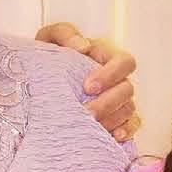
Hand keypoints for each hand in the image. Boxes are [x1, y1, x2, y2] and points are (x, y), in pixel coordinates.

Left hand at [37, 21, 142, 142]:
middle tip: (87, 112)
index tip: (88, 86)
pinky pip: (132, 125)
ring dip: (113, 119)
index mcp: (106, 57)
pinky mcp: (118, 118)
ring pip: (129, 109)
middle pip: (127, 90)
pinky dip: (126, 131)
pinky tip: (113, 137)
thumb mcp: (51, 38)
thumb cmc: (50, 56)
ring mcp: (119, 99)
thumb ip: (65, 34)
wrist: (39, 78)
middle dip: (108, 102)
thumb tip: (82, 46)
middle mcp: (117, 78)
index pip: (124, 62)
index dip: (111, 75)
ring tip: (92, 127)